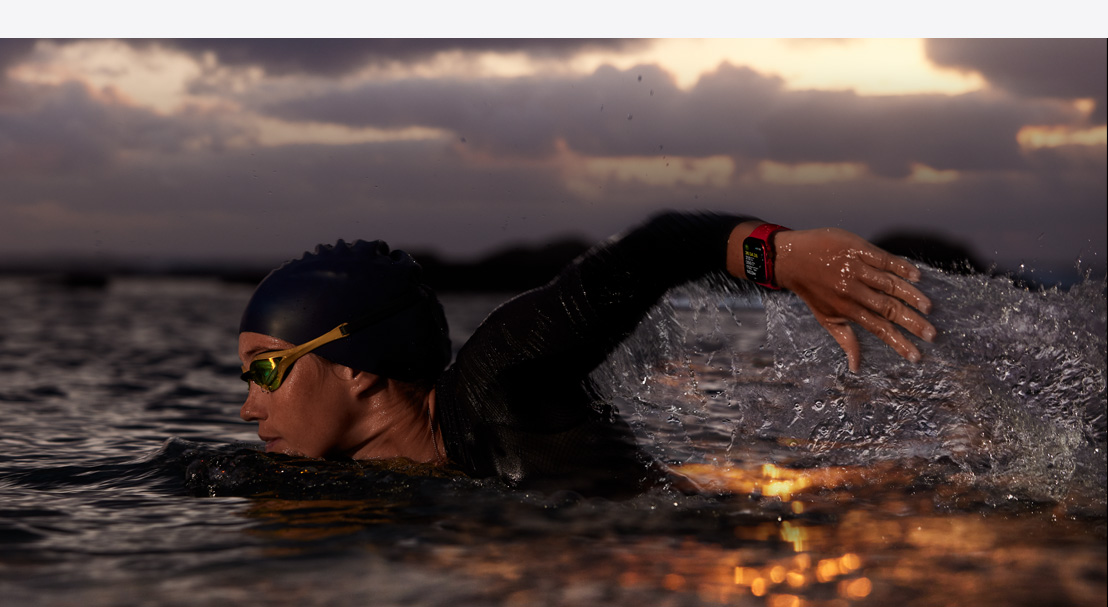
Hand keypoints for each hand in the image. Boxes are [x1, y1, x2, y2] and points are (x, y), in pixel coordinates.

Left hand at [729, 224, 935, 371]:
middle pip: (888, 309)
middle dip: (912, 323)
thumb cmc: (811, 290)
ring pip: (889, 284)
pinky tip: (916, 276)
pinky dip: (900, 267)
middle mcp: (853, 291)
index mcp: (847, 309)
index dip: (899, 343)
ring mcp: (855, 269)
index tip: (917, 356)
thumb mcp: (825, 318)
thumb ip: (845, 339)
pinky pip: (882, 259)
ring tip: (928, 308)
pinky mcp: (857, 249)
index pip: (879, 329)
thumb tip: (855, 367)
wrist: (791, 258)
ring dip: (910, 296)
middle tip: (932, 335)